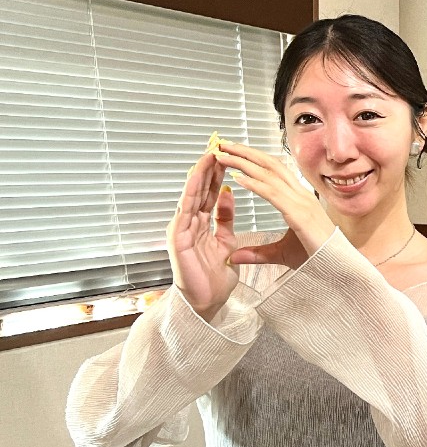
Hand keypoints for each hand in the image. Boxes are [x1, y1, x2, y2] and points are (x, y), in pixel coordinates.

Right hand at [167, 152, 237, 318]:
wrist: (207, 304)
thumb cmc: (216, 277)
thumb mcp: (226, 243)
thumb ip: (225, 220)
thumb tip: (228, 196)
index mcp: (202, 224)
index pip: (211, 192)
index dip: (219, 173)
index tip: (228, 153)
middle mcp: (189, 223)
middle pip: (200, 189)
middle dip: (209, 166)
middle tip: (219, 143)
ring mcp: (181, 228)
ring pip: (191, 194)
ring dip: (200, 173)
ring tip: (210, 152)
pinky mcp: (177, 237)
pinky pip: (186, 209)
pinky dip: (193, 191)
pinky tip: (200, 176)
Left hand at [211, 140, 333, 267]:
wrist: (338, 268)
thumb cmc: (317, 258)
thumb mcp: (281, 254)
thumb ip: (258, 253)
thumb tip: (235, 256)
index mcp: (300, 200)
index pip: (274, 171)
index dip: (253, 159)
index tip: (233, 153)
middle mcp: (301, 196)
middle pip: (271, 165)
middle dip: (246, 152)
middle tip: (223, 144)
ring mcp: (302, 203)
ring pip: (270, 175)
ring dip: (244, 163)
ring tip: (223, 155)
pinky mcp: (299, 215)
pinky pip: (273, 194)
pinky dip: (255, 184)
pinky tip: (238, 178)